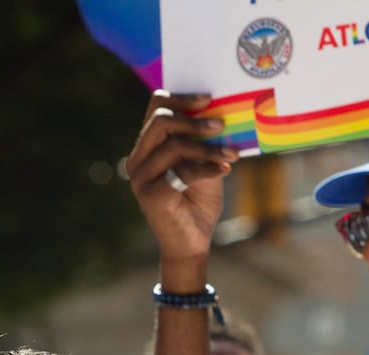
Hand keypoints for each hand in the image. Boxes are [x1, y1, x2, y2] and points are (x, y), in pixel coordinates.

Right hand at [127, 92, 237, 265]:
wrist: (192, 243)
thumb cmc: (198, 202)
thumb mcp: (202, 164)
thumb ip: (201, 141)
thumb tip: (220, 112)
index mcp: (147, 148)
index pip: (155, 108)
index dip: (181, 97)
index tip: (208, 98)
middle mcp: (138, 160)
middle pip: (161, 120)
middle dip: (194, 120)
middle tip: (220, 125)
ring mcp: (141, 178)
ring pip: (174, 145)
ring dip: (207, 147)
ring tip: (231, 154)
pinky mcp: (151, 195)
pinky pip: (183, 171)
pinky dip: (208, 167)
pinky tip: (225, 169)